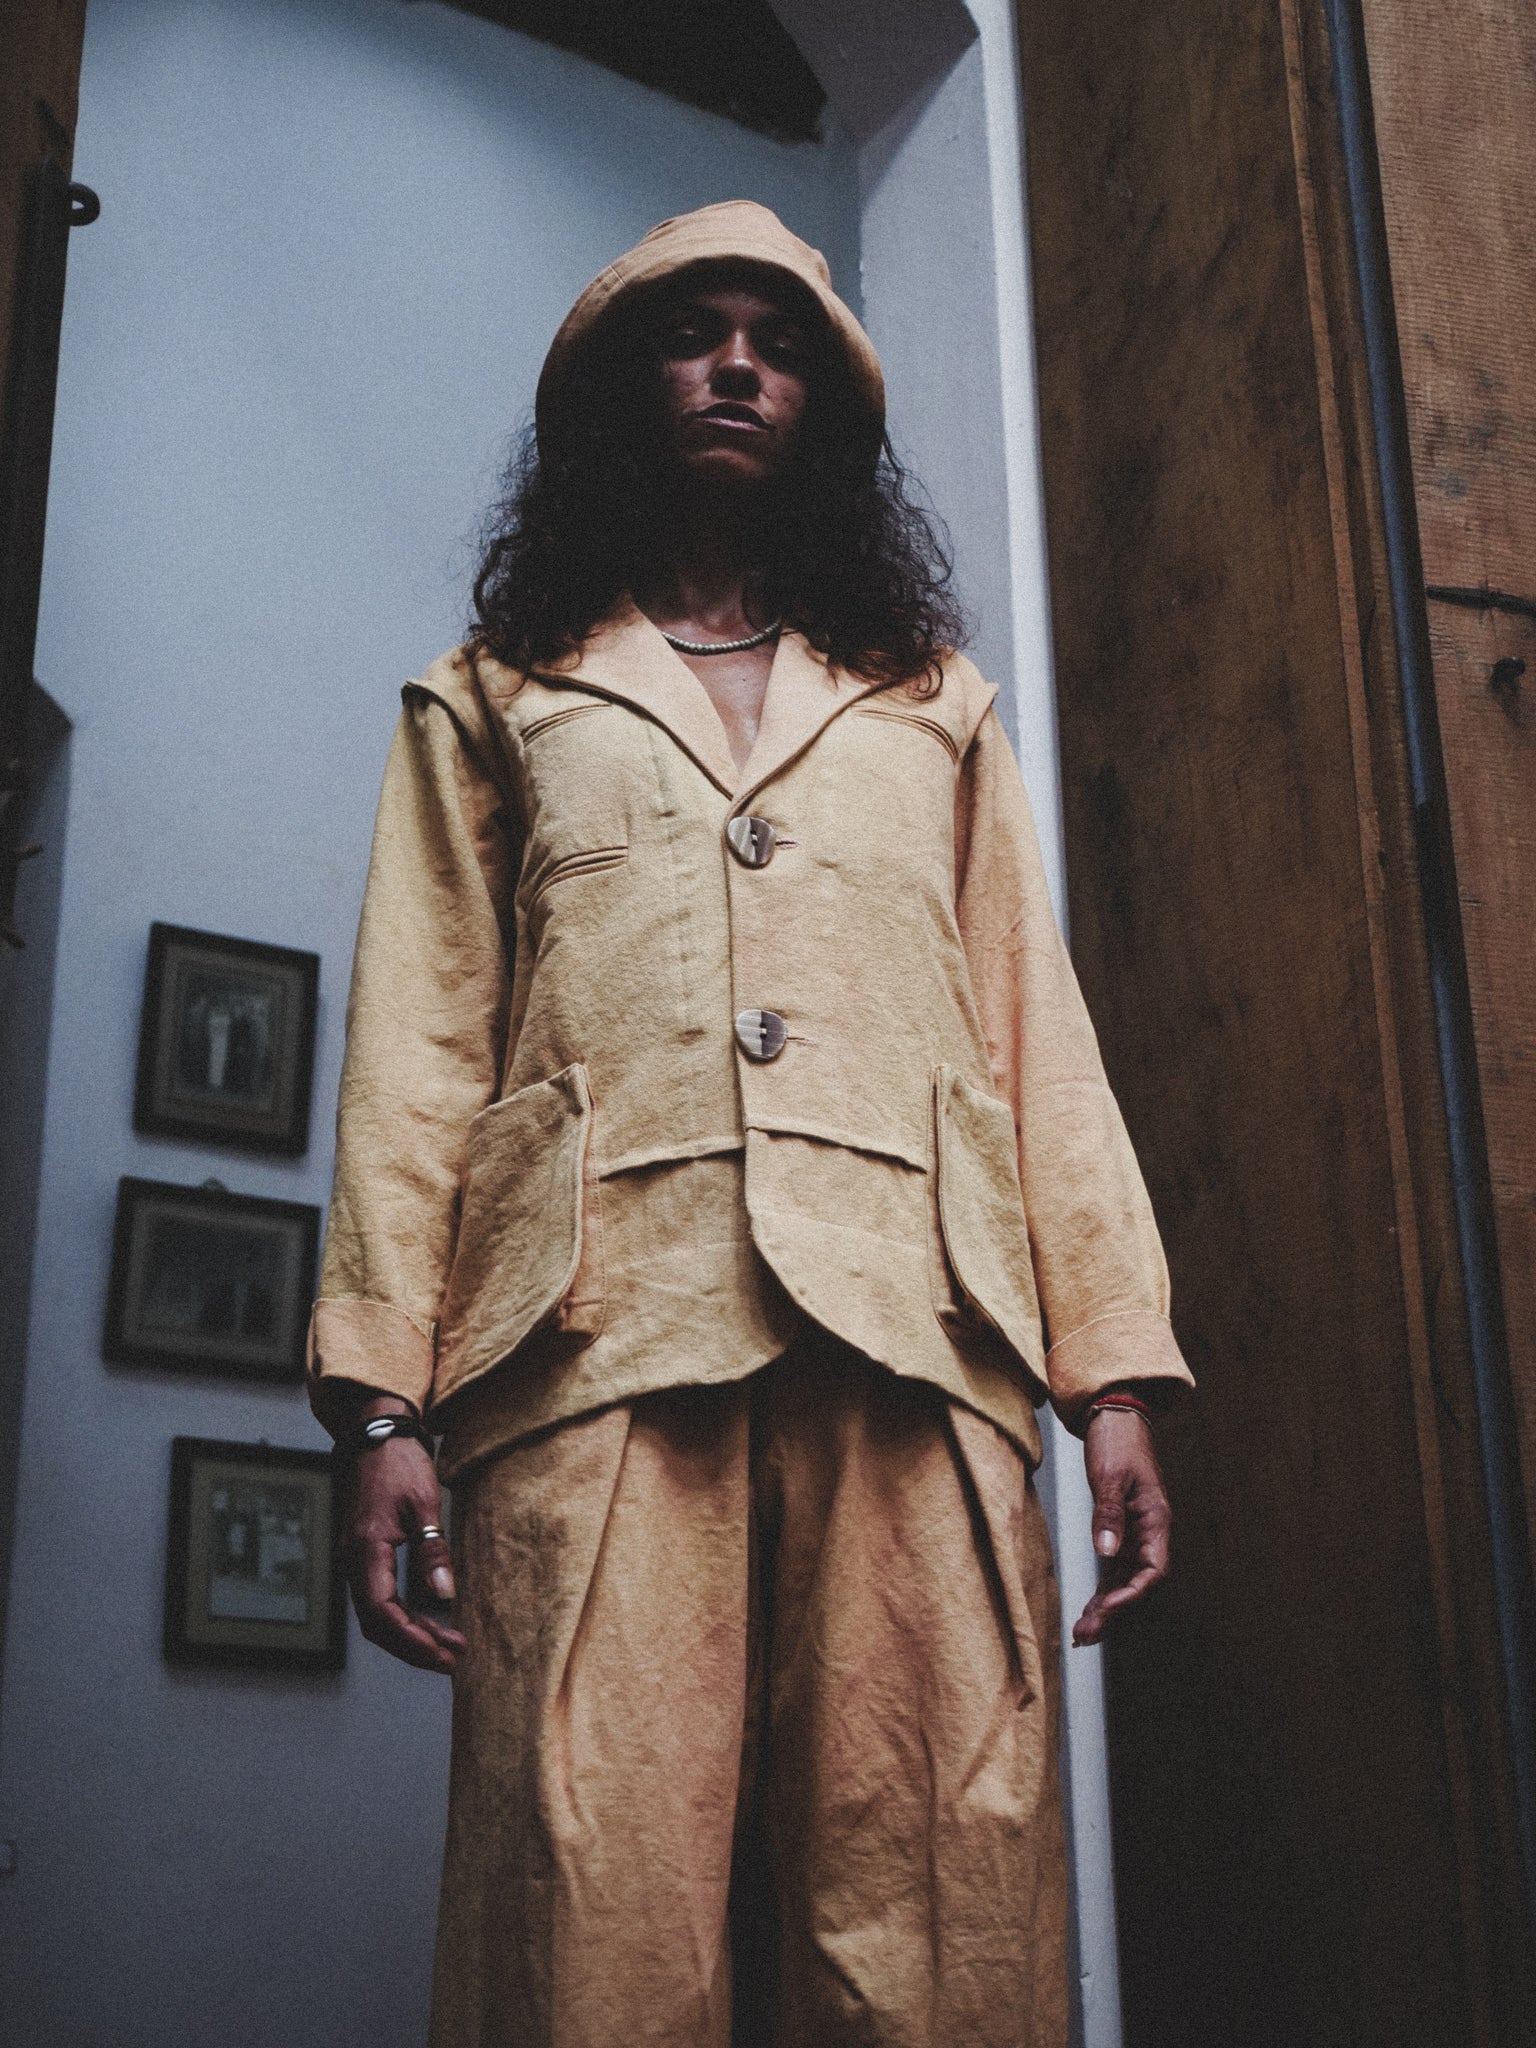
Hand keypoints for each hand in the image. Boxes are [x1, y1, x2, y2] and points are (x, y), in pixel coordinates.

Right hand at [341, 1399, 465, 1674]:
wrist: (377, 1434)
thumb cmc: (399, 1462)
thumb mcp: (424, 1504)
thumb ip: (432, 1551)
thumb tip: (442, 1596)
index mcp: (366, 1549)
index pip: (381, 1613)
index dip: (411, 1641)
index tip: (443, 1655)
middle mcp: (354, 1560)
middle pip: (376, 1625)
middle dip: (414, 1648)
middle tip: (452, 1660)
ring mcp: (356, 1559)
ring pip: (377, 1615)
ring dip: (410, 1635)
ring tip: (449, 1645)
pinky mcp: (365, 1556)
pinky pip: (379, 1599)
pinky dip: (404, 1617)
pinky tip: (430, 1620)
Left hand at [1072, 1407, 1170, 1645]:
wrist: (1114, 1416)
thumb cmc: (1118, 1442)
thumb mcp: (1110, 1476)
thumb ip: (1108, 1514)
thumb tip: (1106, 1552)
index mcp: (1156, 1520)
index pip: (1153, 1570)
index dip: (1132, 1594)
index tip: (1107, 1608)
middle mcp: (1149, 1531)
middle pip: (1137, 1583)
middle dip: (1113, 1611)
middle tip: (1085, 1634)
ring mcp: (1135, 1533)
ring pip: (1124, 1580)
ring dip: (1106, 1606)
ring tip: (1083, 1633)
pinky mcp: (1120, 1529)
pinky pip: (1115, 1568)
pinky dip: (1102, 1588)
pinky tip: (1090, 1608)